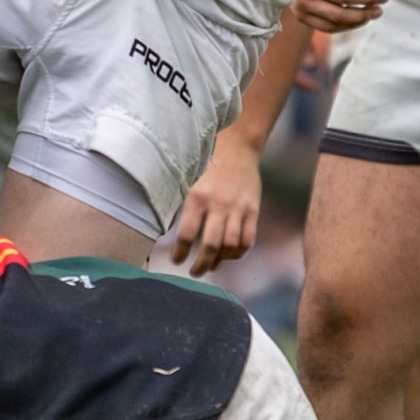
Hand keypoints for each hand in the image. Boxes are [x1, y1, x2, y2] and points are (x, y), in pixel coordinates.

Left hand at [173, 136, 261, 274]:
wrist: (238, 147)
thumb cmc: (208, 164)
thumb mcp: (189, 181)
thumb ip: (180, 206)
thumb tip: (166, 232)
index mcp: (198, 197)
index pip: (187, 234)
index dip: (180, 252)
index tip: (176, 260)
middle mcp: (218, 204)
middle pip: (211, 245)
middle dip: (201, 264)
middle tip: (194, 272)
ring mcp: (238, 208)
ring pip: (231, 246)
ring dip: (220, 261)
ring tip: (212, 265)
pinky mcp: (253, 210)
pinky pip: (248, 239)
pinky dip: (239, 252)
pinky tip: (230, 255)